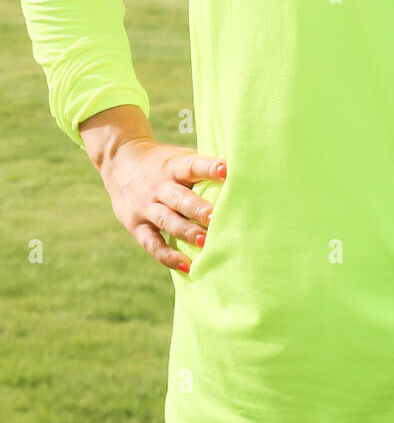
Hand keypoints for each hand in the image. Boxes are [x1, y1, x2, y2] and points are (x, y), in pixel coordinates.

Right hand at [95, 138, 225, 273]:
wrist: (120, 161)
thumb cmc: (164, 163)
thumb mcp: (179, 158)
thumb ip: (203, 168)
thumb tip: (244, 174)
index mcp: (174, 166)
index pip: (193, 165)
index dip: (210, 167)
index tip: (227, 170)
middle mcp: (159, 186)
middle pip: (180, 199)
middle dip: (200, 209)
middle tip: (218, 218)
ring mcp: (146, 206)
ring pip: (167, 221)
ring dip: (187, 232)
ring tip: (207, 243)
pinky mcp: (136, 225)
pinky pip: (152, 243)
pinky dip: (168, 256)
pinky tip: (186, 265)